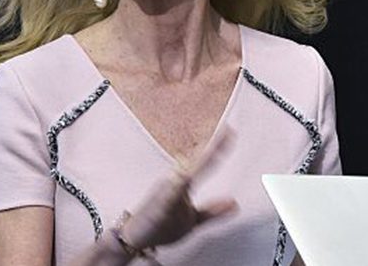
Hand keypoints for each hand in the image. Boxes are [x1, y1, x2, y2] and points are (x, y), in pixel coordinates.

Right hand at [118, 129, 238, 249]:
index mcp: (183, 184)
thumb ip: (213, 211)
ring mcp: (165, 193)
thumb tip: (234, 203)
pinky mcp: (158, 207)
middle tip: (226, 129)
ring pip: (184, 175)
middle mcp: (174, 183)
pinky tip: (182, 179)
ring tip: (211, 148)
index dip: (216, 147)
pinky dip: (175, 187)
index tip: (229, 130)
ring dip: (197, 162)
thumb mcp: (193, 220)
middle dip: (210, 147)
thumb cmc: (159, 226)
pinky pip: (167, 196)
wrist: (134, 238)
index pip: (203, 163)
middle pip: (196, 162)